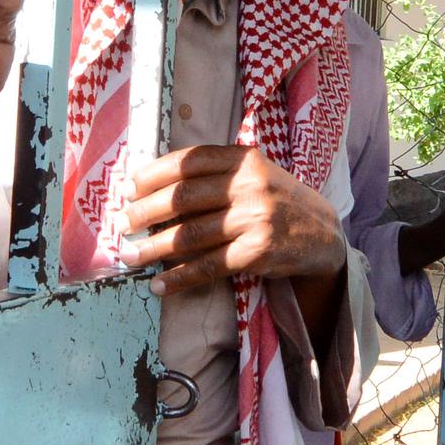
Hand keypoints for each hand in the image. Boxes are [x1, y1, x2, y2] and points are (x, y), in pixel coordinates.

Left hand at [113, 143, 345, 293]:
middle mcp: (249, 185)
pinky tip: (160, 284)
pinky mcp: (258, 252)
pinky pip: (209, 266)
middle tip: (121, 224)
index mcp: (244, 160)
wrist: (323, 234)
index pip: (188, 162)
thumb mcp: (254, 175)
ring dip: (153, 249)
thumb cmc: (276, 202)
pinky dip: (180, 277)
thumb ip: (215, 175)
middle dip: (144, 212)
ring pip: (190, 235)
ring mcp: (255, 219)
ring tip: (130, 256)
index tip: (127, 189)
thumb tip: (152, 190)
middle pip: (183, 198)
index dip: (153, 175)